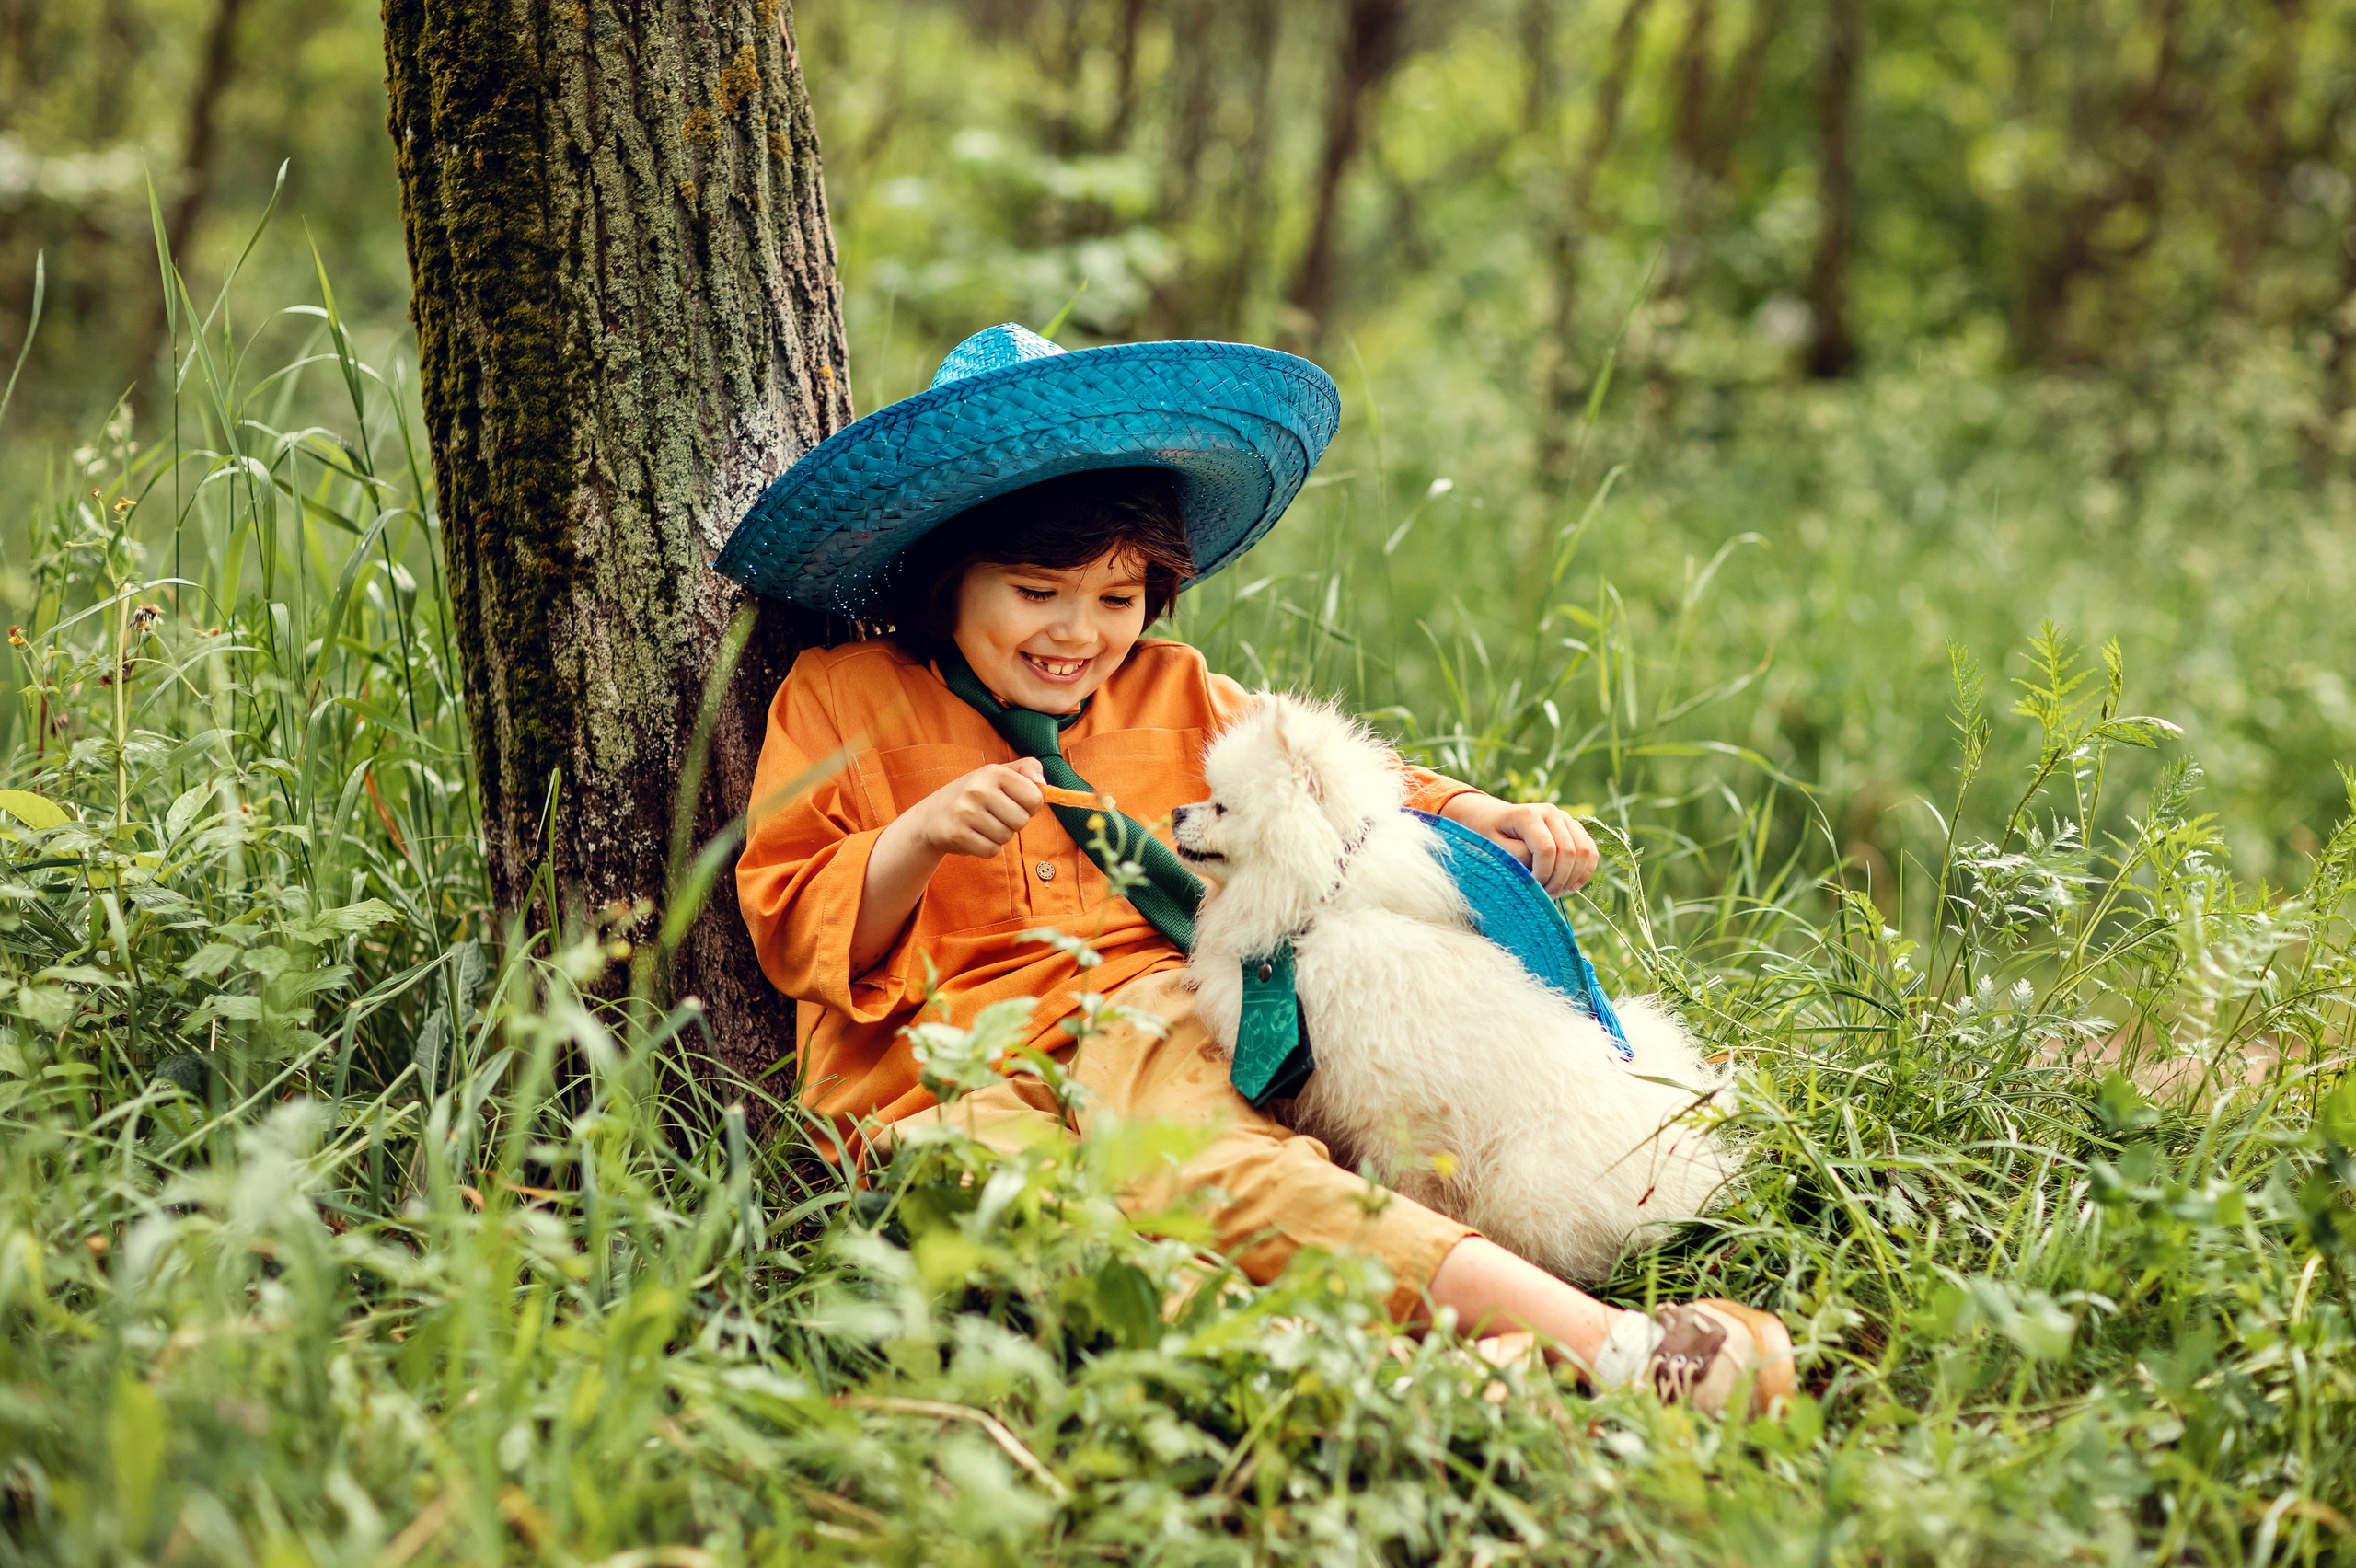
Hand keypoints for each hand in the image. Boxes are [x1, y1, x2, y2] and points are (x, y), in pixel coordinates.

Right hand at [918, 758, 1046, 856]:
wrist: (932, 817)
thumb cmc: (974, 795)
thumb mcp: (998, 774)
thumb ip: (1027, 769)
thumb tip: (1044, 785)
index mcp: (993, 772)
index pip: (1035, 797)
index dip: (1030, 805)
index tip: (1017, 803)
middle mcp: (978, 789)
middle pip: (1022, 821)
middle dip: (1014, 823)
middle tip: (997, 816)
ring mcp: (966, 812)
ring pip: (1006, 837)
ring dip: (999, 836)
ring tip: (983, 825)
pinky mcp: (958, 835)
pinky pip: (991, 850)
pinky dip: (987, 848)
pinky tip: (974, 835)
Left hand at [1440, 793, 1598, 895]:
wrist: (1491, 819)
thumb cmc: (1487, 836)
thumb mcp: (1493, 849)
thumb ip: (1517, 859)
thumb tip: (1541, 870)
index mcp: (1528, 815)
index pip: (1547, 849)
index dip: (1543, 874)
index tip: (1531, 888)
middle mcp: (1551, 812)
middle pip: (1570, 851)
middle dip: (1559, 879)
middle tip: (1544, 895)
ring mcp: (1565, 818)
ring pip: (1585, 851)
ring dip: (1574, 877)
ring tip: (1555, 891)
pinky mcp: (1573, 828)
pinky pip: (1590, 851)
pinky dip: (1584, 871)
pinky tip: (1570, 885)